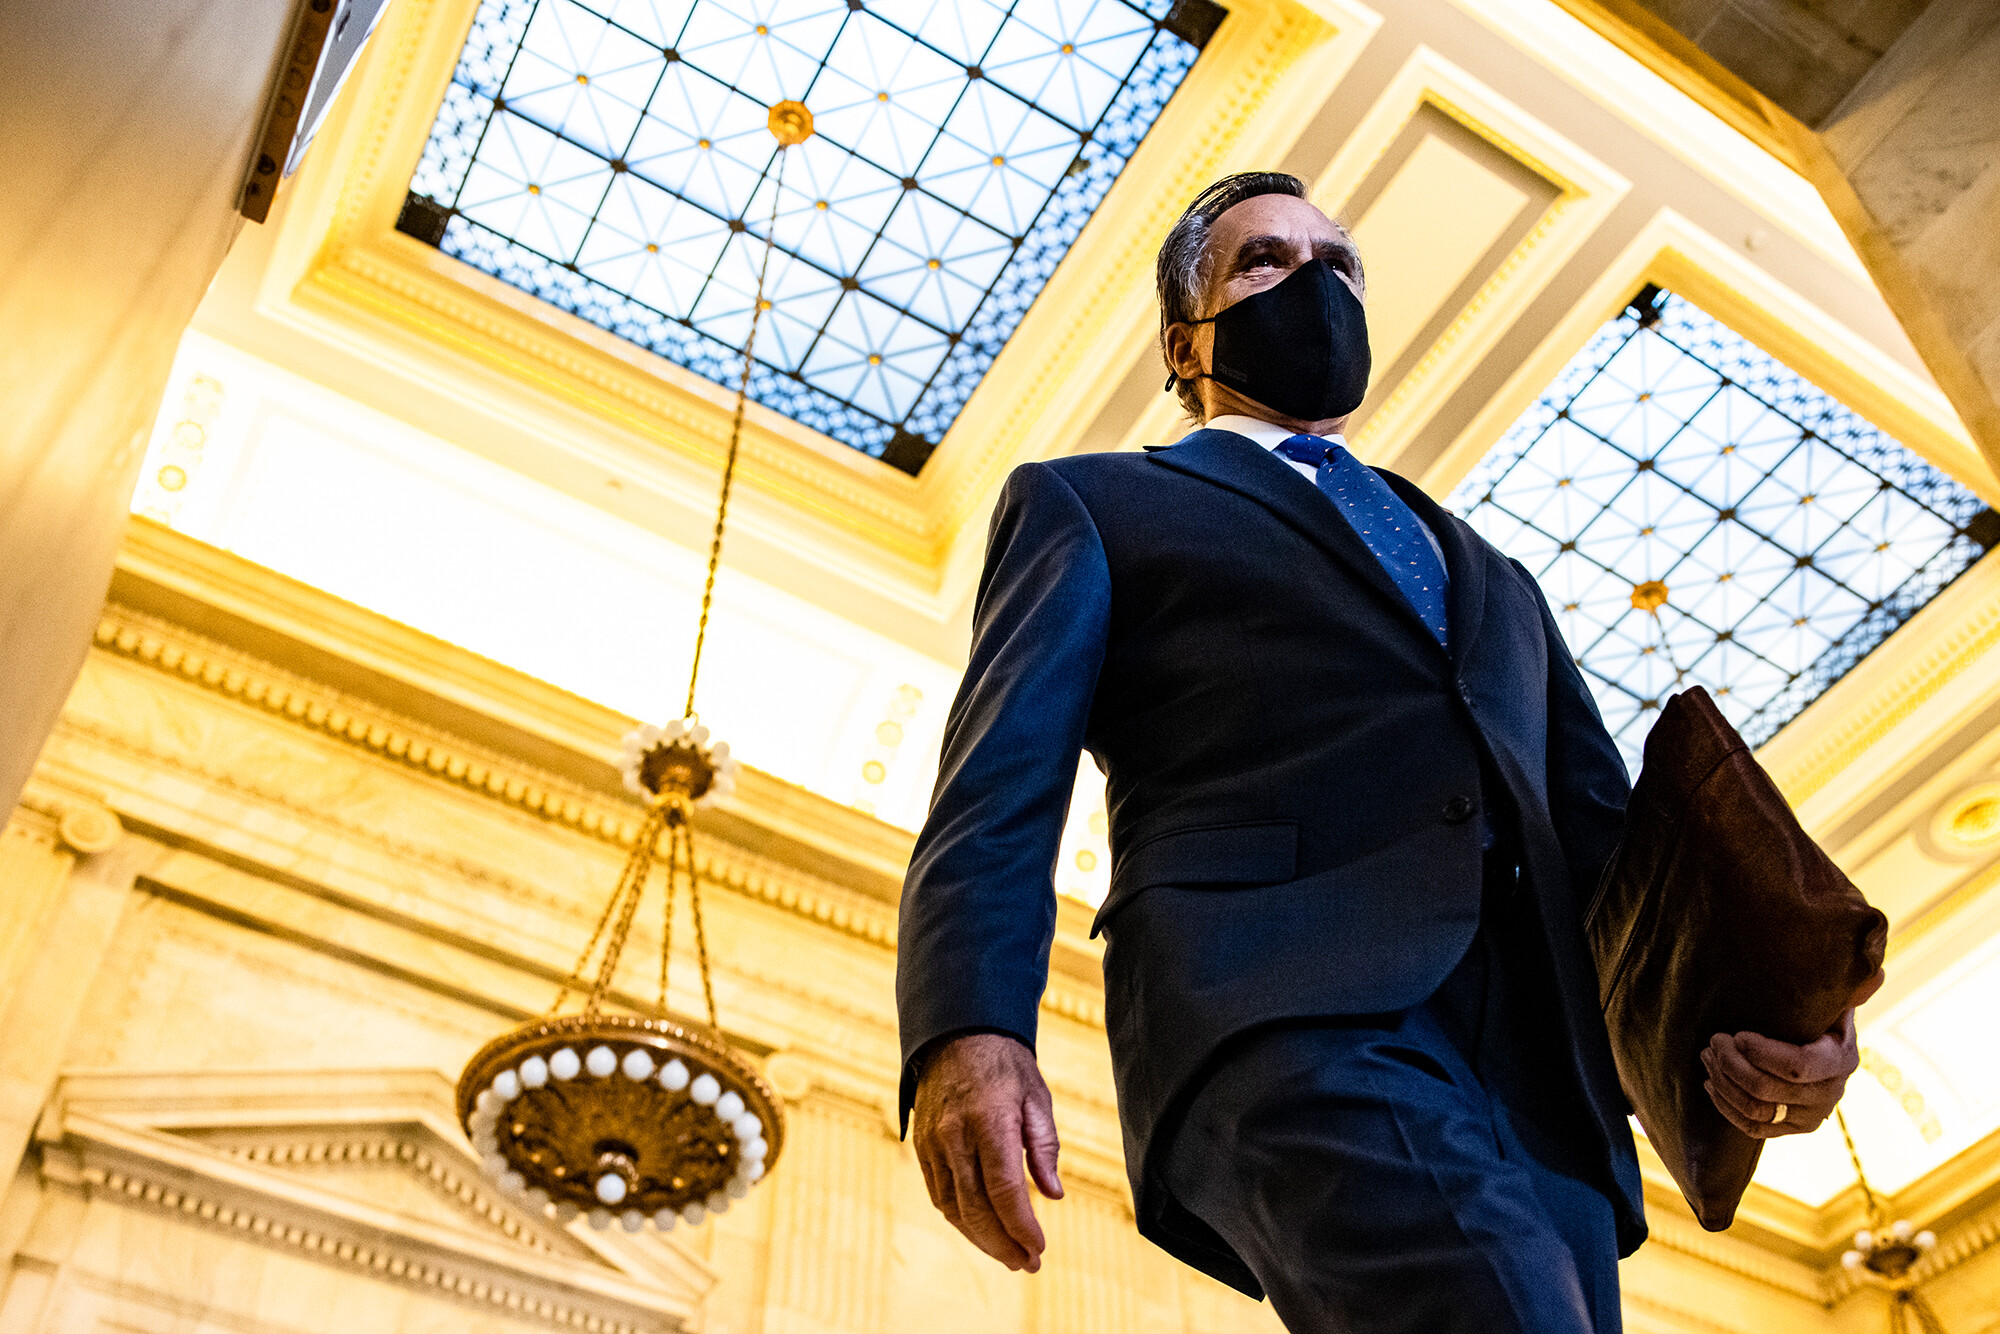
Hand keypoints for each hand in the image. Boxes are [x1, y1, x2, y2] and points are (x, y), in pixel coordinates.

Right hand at [911, 1032, 1063, 1271]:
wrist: (957, 1032)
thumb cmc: (1005, 1065)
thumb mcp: (1036, 1097)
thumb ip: (1044, 1146)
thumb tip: (1054, 1195)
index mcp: (990, 1121)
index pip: (1004, 1190)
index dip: (1022, 1226)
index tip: (1039, 1248)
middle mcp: (956, 1136)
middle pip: (976, 1208)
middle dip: (1003, 1244)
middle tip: (1028, 1264)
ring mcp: (933, 1142)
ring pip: (953, 1208)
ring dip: (980, 1239)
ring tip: (1008, 1256)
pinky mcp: (921, 1145)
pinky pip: (938, 1193)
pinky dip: (960, 1218)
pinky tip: (981, 1230)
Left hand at [1702, 969, 1883, 1137]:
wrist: (1817, 1047)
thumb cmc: (1818, 1014)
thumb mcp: (1833, 1000)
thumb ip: (1850, 988)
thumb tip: (1876, 975)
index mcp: (1841, 1059)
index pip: (1799, 1065)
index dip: (1763, 1053)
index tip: (1738, 1035)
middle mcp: (1830, 1092)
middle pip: (1770, 1089)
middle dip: (1733, 1064)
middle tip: (1714, 1041)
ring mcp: (1810, 1115)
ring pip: (1758, 1110)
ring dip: (1725, 1083)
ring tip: (1708, 1056)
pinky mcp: (1790, 1128)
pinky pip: (1754, 1128)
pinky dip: (1726, 1107)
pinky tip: (1710, 1084)